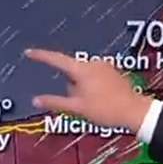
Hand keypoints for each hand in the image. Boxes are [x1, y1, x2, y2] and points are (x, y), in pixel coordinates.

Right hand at [25, 48, 152, 131]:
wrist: (134, 111)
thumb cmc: (105, 110)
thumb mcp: (77, 108)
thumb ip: (55, 102)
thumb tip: (35, 100)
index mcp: (81, 69)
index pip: (56, 59)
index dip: (41, 56)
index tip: (28, 52)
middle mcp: (93, 63)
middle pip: (71, 72)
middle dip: (71, 87)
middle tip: (81, 105)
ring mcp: (104, 66)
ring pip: (83, 76)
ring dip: (82, 88)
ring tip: (95, 105)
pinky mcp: (113, 71)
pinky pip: (95, 76)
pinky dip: (93, 87)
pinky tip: (102, 100)